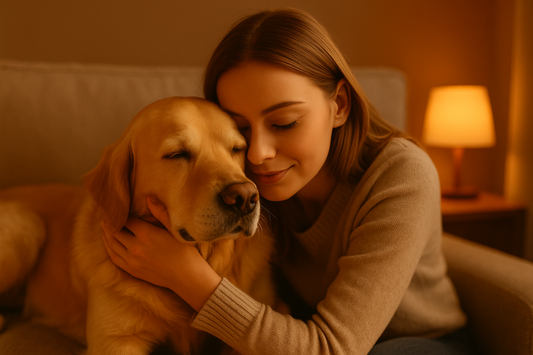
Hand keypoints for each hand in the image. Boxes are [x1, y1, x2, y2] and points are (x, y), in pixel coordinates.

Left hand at [101, 197, 220, 310]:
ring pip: (111, 244)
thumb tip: (149, 197)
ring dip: (106, 234)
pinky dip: (109, 248)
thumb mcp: (175, 229)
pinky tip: (109, 242)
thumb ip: (160, 213)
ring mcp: (132, 261)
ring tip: (104, 226)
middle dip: (110, 222)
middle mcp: (136, 247)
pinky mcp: (132, 270)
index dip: (121, 213)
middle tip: (107, 215)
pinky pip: (114, 257)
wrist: (187, 277)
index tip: (118, 208)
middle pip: (115, 231)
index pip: (127, 220)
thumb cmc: (184, 252)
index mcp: (147, 234)